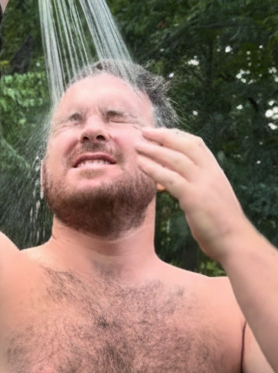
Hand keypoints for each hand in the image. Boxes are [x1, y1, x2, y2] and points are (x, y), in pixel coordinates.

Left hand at [135, 127, 247, 263]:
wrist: (234, 241)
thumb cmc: (218, 223)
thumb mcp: (206, 198)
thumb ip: (188, 186)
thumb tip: (163, 182)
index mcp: (215, 171)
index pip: (196, 144)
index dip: (176, 135)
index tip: (159, 132)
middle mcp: (210, 173)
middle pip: (185, 146)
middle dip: (162, 136)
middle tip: (143, 132)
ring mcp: (203, 184)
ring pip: (176, 159)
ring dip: (154, 150)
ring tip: (137, 146)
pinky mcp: (194, 197)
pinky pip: (170, 178)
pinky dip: (153, 169)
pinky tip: (140, 164)